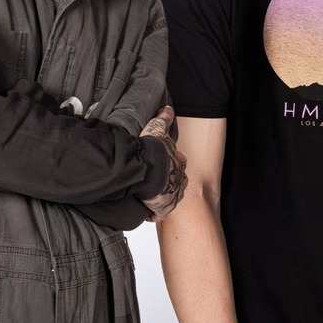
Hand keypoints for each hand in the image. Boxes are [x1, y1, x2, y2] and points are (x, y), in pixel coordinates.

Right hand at [142, 101, 187, 219]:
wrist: (147, 171)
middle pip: (174, 180)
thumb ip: (164, 119)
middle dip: (166, 181)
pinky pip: (158, 213)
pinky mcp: (163, 208)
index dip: (168, 162)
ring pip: (168, 197)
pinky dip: (151, 212)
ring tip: (147, 196)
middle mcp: (178, 180)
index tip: (159, 164)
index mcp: (178, 162)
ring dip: (159, 197)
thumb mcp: (158, 129)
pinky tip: (143, 210)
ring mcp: (172, 195)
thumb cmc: (152, 151)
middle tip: (153, 181)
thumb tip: (167, 108)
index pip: (177, 162)